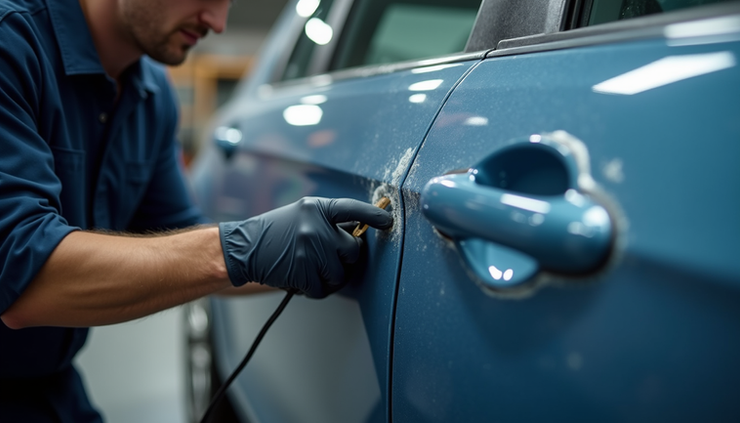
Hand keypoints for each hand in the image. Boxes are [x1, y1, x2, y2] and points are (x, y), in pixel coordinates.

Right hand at [219, 197, 392, 297]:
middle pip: (352, 250)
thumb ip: (329, 222)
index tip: (388, 221)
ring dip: (330, 278)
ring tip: (311, 269)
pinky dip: (315, 289)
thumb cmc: (276, 233)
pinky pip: (323, 289)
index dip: (373, 215)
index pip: (352, 209)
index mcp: (316, 208)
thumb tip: (359, 234)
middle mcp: (315, 226)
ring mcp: (309, 249)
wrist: (244, 247)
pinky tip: (301, 278)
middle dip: (343, 258)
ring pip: (340, 274)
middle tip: (325, 257)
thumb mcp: (302, 216)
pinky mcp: (302, 271)